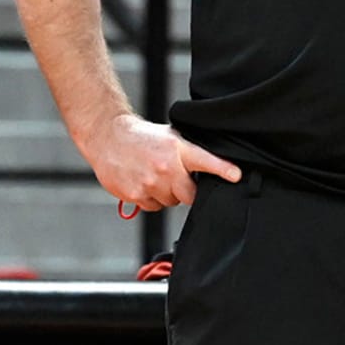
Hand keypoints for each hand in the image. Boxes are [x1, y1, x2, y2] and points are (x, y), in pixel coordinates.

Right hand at [85, 112, 240, 211]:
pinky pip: (152, 207)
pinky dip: (150, 198)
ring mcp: (150, 182)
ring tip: (153, 175)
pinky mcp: (136, 194)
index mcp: (178, 149)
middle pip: (189, 195)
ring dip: (166, 194)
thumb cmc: (142, 137)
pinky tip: (142, 182)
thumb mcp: (170, 137)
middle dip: (186, 190)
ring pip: (169, 202)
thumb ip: (188, 152)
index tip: (236, 176)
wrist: (109, 137)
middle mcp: (166, 167)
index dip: (223, 169)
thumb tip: (207, 167)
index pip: (206, 161)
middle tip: (174, 177)